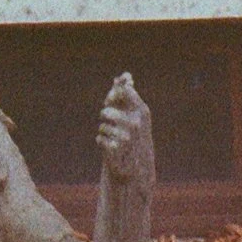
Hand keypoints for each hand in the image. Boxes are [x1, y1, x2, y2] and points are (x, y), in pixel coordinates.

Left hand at [96, 71, 152, 186]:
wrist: (139, 165)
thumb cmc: (135, 133)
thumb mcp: (134, 113)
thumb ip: (127, 94)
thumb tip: (126, 76)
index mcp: (142, 110)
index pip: (123, 90)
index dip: (113, 95)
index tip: (111, 102)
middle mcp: (136, 123)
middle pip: (106, 111)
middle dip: (106, 116)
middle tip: (112, 123)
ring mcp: (127, 137)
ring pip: (102, 127)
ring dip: (105, 131)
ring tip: (115, 138)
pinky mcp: (117, 150)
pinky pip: (99, 138)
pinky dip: (102, 142)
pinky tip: (112, 146)